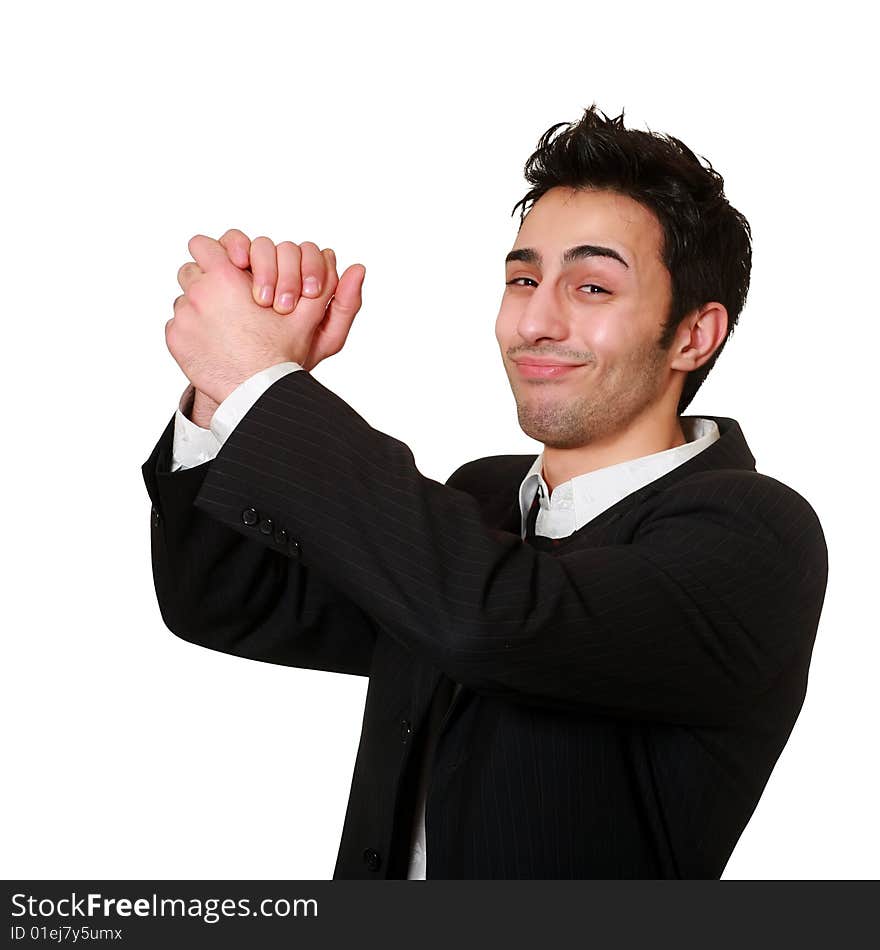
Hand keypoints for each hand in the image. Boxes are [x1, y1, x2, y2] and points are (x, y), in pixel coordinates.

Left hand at [167, 234, 342, 403]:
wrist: (256, 395)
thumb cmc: (283, 356)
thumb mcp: (310, 320)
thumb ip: (329, 290)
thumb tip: (358, 268)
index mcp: (227, 276)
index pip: (205, 244)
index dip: (217, 254)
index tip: (230, 269)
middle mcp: (198, 291)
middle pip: (191, 270)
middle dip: (207, 282)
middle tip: (228, 300)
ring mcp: (184, 316)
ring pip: (184, 299)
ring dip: (200, 308)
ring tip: (224, 326)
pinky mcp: (175, 339)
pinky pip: (178, 326)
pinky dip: (193, 333)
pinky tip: (216, 345)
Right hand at [216, 229, 365, 372]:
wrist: (247, 385)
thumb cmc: (288, 361)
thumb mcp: (323, 340)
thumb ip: (345, 307)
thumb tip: (359, 268)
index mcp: (295, 278)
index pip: (305, 253)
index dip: (311, 266)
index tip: (311, 292)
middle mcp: (267, 269)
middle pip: (275, 247)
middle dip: (283, 269)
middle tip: (284, 304)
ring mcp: (236, 271)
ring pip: (244, 242)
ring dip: (253, 257)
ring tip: (258, 290)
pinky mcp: (209, 276)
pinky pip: (211, 250)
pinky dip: (223, 250)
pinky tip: (232, 269)